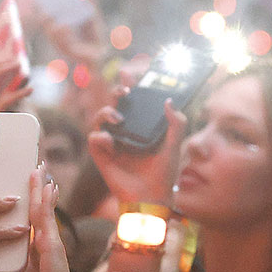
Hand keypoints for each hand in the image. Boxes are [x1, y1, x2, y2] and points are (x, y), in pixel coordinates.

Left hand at [0, 168, 84, 271]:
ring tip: (37, 166)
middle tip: (31, 166)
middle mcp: (39, 238)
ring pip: (40, 206)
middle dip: (33, 187)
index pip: (23, 219)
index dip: (24, 201)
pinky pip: (46, 215)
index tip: (19, 187)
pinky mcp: (51, 242)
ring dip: (39, 185)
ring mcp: (47, 238)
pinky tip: (45, 184)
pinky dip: (45, 198)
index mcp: (29, 246)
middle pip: (33, 207)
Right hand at [87, 94, 185, 209]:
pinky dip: (101, 137)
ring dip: (106, 112)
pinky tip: (111, 142)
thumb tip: (169, 101)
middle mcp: (126, 131)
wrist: (153, 197)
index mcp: (142, 127)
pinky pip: (94, 138)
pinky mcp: (102, 155)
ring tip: (118, 119)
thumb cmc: (164, 173)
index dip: (131, 86)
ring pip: (101, 117)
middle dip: (118, 92)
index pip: (135, 102)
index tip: (131, 74)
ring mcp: (113, 142)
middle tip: (125, 91)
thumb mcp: (174, 146)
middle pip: (116, 104)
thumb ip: (176, 124)